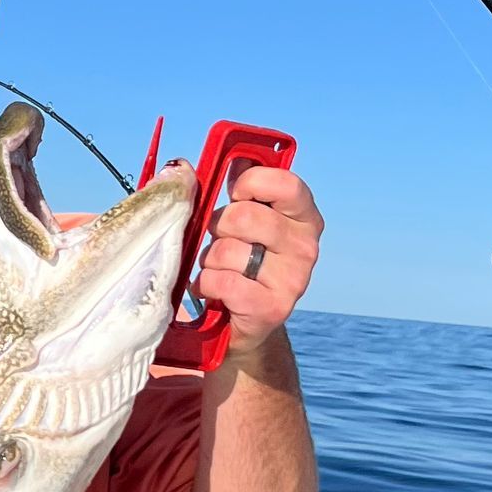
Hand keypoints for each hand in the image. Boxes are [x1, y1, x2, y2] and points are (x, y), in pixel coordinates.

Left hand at [195, 165, 322, 363]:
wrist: (239, 324)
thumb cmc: (235, 262)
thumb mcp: (235, 221)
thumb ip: (223, 190)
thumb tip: (185, 167)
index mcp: (303, 216)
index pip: (284, 183)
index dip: (249, 183)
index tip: (233, 194)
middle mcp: (306, 247)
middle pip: (244, 216)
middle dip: (218, 226)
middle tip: (220, 240)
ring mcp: (294, 280)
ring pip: (227, 250)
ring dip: (209, 260)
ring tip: (217, 269)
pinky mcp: (273, 308)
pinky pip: (222, 282)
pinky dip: (206, 285)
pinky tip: (213, 291)